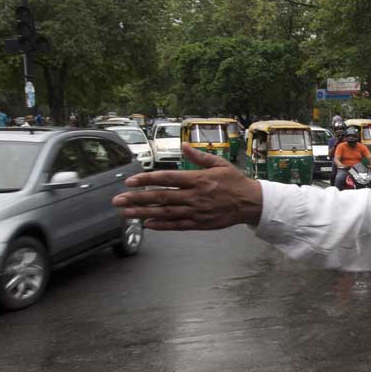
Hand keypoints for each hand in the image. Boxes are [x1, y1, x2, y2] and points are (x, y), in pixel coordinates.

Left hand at [112, 144, 262, 230]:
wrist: (251, 203)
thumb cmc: (235, 182)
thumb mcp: (220, 164)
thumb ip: (199, 157)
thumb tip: (183, 145)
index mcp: (198, 179)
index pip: (167, 179)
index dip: (146, 180)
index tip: (130, 181)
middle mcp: (194, 196)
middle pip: (161, 197)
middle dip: (137, 198)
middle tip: (118, 200)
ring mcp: (196, 211)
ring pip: (165, 213)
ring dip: (143, 213)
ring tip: (126, 213)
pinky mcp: (200, 223)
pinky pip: (177, 225)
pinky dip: (161, 225)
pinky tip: (147, 224)